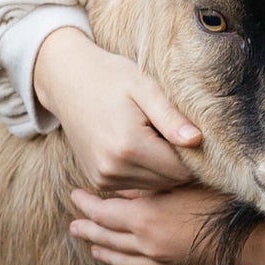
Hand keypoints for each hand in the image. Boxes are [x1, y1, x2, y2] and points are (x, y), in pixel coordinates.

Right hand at [34, 26, 199, 193]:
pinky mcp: (99, 181)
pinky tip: (142, 146)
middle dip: (180, 162)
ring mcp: (103, 178)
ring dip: (163, 168)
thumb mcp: (144, 87)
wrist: (67, 81)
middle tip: (173, 130)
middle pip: (170, 181)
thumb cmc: (110, 78)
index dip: (195, 153)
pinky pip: (138, 186)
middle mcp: (113, 169)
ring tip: (155, 136)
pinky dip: (147, 172)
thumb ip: (171, 117)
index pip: (182, 168)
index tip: (193, 131)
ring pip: (156, 186)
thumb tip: (197, 140)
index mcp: (129, 146)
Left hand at [69, 188, 264, 264]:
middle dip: (88, 230)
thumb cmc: (220, 203)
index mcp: (145, 219)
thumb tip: (123, 189)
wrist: (249, 239)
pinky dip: (127, 263)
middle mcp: (147, 244)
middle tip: (73, 225)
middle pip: (107, 238)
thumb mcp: (182, 184)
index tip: (74, 195)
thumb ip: (149, 189)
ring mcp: (160, 261)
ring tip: (93, 247)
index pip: (103, 213)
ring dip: (104, 251)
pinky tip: (126, 260)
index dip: (86, 205)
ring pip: (122, 258)